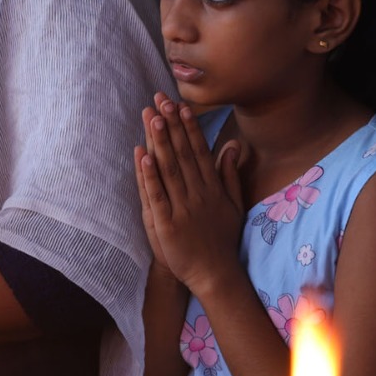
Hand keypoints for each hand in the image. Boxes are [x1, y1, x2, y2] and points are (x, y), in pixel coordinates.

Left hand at [135, 93, 245, 295]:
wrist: (214, 274)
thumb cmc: (221, 239)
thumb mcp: (233, 204)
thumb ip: (230, 174)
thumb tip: (233, 145)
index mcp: (212, 188)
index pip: (198, 151)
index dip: (189, 127)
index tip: (180, 105)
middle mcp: (198, 194)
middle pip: (182, 154)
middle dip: (170, 126)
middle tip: (160, 101)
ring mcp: (182, 208)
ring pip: (169, 170)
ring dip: (159, 142)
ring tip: (151, 117)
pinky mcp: (167, 224)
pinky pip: (157, 195)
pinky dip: (149, 175)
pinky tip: (142, 155)